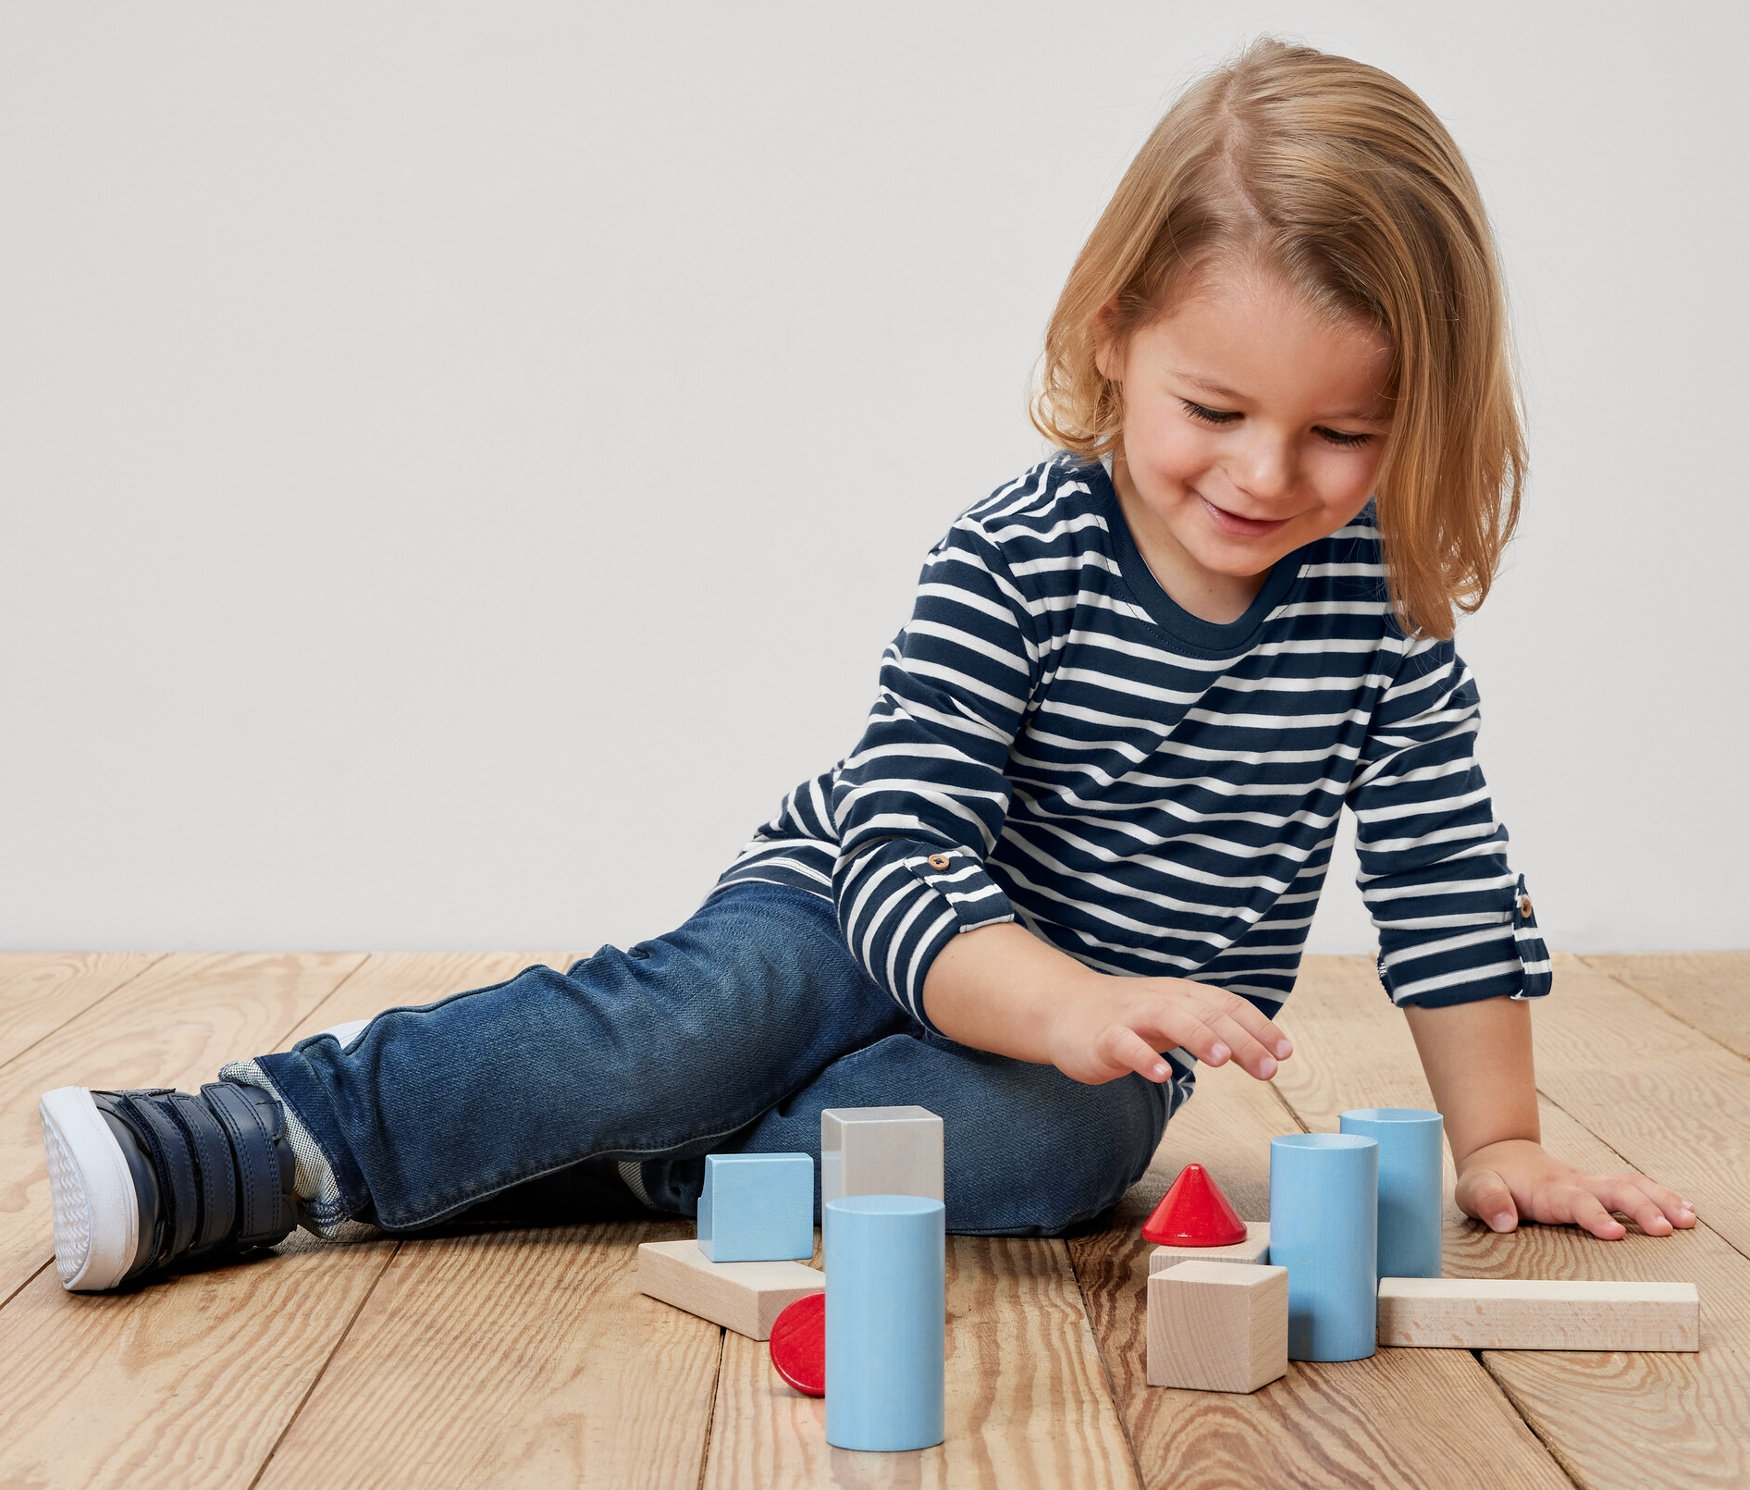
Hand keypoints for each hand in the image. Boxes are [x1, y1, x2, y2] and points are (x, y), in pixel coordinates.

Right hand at [1046, 975, 1292, 1085]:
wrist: (1064, 1008)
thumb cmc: (1128, 1017)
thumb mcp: (1174, 1017)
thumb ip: (1212, 1030)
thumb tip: (1263, 1050)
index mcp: (1183, 996)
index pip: (1228, 1005)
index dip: (1259, 1027)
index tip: (1285, 1053)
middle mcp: (1162, 1000)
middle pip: (1207, 1013)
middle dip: (1241, 1040)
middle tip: (1268, 1068)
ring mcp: (1131, 1016)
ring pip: (1169, 1018)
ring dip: (1198, 1036)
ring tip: (1222, 1060)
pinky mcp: (1103, 1036)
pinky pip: (1125, 1044)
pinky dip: (1143, 1057)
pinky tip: (1161, 1075)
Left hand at [1456, 1138, 1695, 1239]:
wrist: (1499, 1156)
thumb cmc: (1488, 1179)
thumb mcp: (1475, 1189)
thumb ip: (1488, 1203)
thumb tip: (1505, 1222)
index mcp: (1547, 1190)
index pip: (1575, 1202)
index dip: (1595, 1217)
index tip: (1615, 1233)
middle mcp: (1575, 1184)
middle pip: (1614, 1190)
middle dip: (1641, 1208)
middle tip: (1666, 1229)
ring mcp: (1590, 1184)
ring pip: (1631, 1185)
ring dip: (1660, 1200)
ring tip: (1688, 1220)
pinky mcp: (1599, 1188)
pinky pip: (1634, 1188)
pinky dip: (1662, 1197)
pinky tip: (1685, 1211)